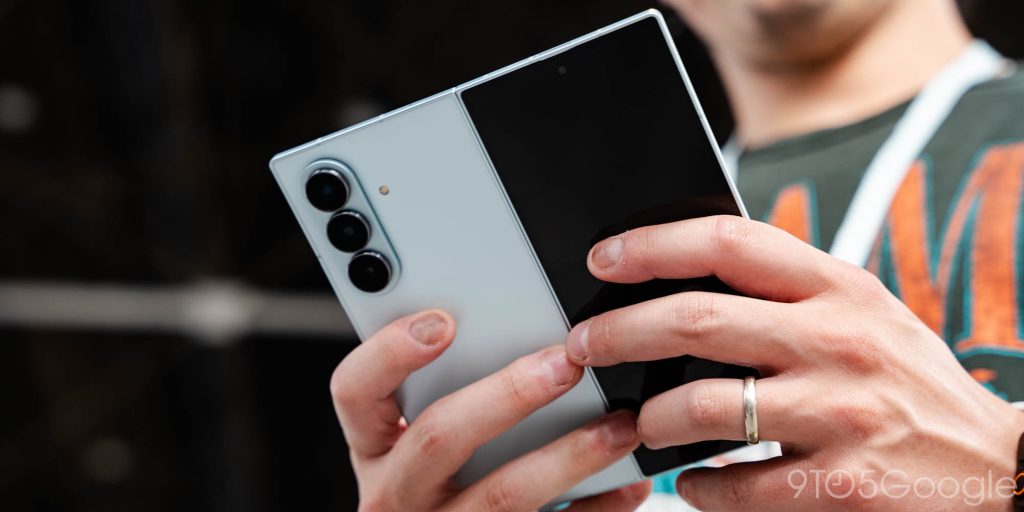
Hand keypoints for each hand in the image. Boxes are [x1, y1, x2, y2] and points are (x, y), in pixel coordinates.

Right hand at [331, 310, 650, 510]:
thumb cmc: (441, 485)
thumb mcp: (419, 443)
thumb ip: (446, 391)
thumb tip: (524, 328)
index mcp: (375, 448)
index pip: (355, 391)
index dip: (391, 353)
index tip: (442, 322)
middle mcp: (397, 493)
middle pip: (437, 436)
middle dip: (506, 395)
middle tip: (563, 365)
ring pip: (503, 494)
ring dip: (568, 454)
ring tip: (618, 425)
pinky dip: (596, 506)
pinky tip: (627, 483)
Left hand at [566, 216, 1023, 510]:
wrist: (997, 468)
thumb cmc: (911, 384)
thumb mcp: (865, 315)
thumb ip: (790, 291)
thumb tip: (688, 274)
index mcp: (840, 288)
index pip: (730, 243)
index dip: (655, 244)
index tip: (605, 255)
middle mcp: (838, 340)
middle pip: (696, 319)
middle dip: (620, 331)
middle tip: (584, 344)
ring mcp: (841, 413)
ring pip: (701, 406)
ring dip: (650, 420)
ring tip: (640, 425)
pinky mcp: (841, 484)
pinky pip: (735, 484)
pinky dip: (697, 486)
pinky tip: (695, 480)